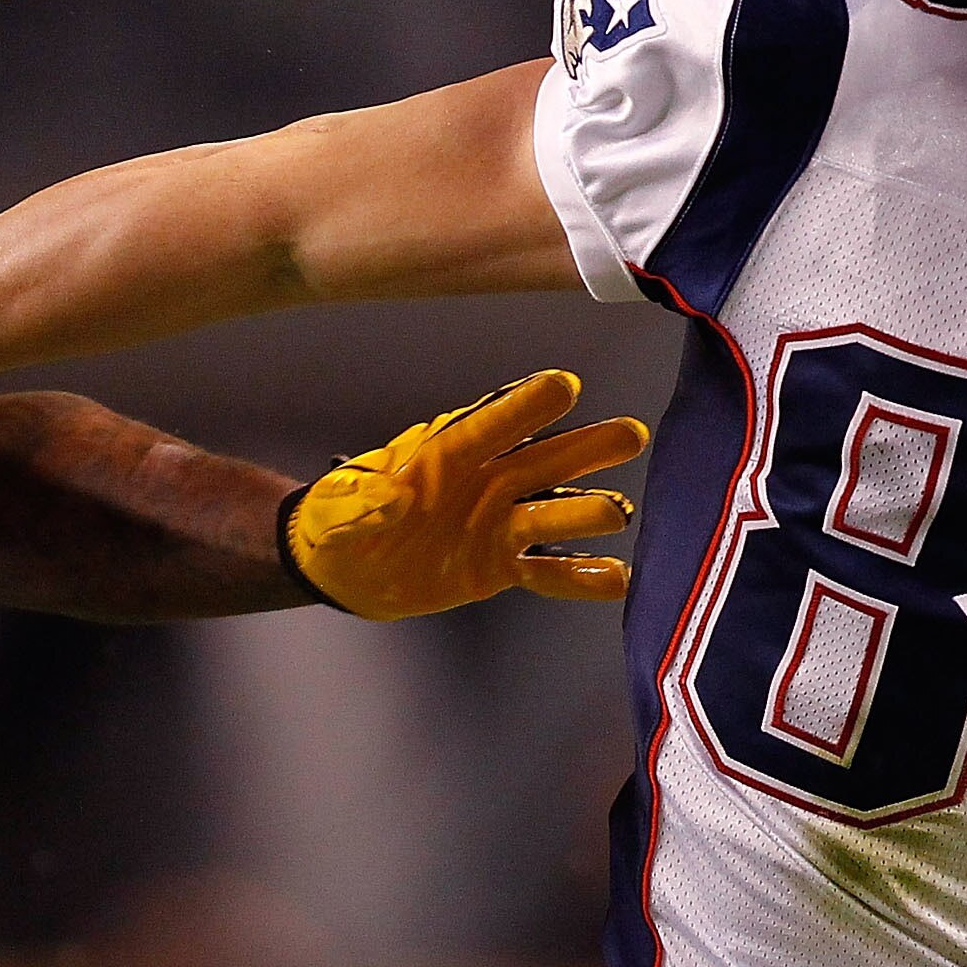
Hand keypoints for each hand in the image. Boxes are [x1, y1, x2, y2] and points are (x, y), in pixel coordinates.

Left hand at [282, 370, 649, 619]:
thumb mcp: (337, 509)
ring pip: (554, 512)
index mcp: (446, 452)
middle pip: (543, 460)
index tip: (564, 386)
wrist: (348, 566)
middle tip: (630, 434)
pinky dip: (580, 577)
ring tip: (618, 512)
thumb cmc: (338, 521)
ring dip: (587, 511)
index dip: (525, 407)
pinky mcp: (503, 562)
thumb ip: (364, 503)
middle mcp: (486, 479)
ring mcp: (500, 521)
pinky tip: (617, 579)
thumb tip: (390, 499)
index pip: (490, 425)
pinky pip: (548, 570)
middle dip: (585, 448)